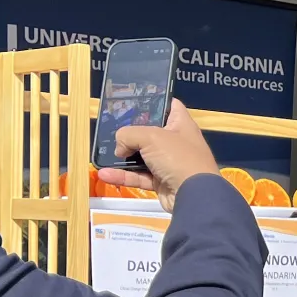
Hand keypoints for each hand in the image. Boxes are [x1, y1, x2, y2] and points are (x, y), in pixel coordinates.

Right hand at [96, 98, 219, 211]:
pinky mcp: (161, 181)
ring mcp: (169, 163)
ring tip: (102, 151)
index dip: (155, 100)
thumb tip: (119, 147)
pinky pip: (139, 176)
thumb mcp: (151, 137)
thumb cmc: (178, 157)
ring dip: (122, 156)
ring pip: (141, 156)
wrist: (194, 196)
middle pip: (150, 132)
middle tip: (110, 127)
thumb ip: (129, 135)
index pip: (170, 105)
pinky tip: (105, 174)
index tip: (135, 100)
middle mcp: (176, 142)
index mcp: (181, 124)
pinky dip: (123, 176)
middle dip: (131, 130)